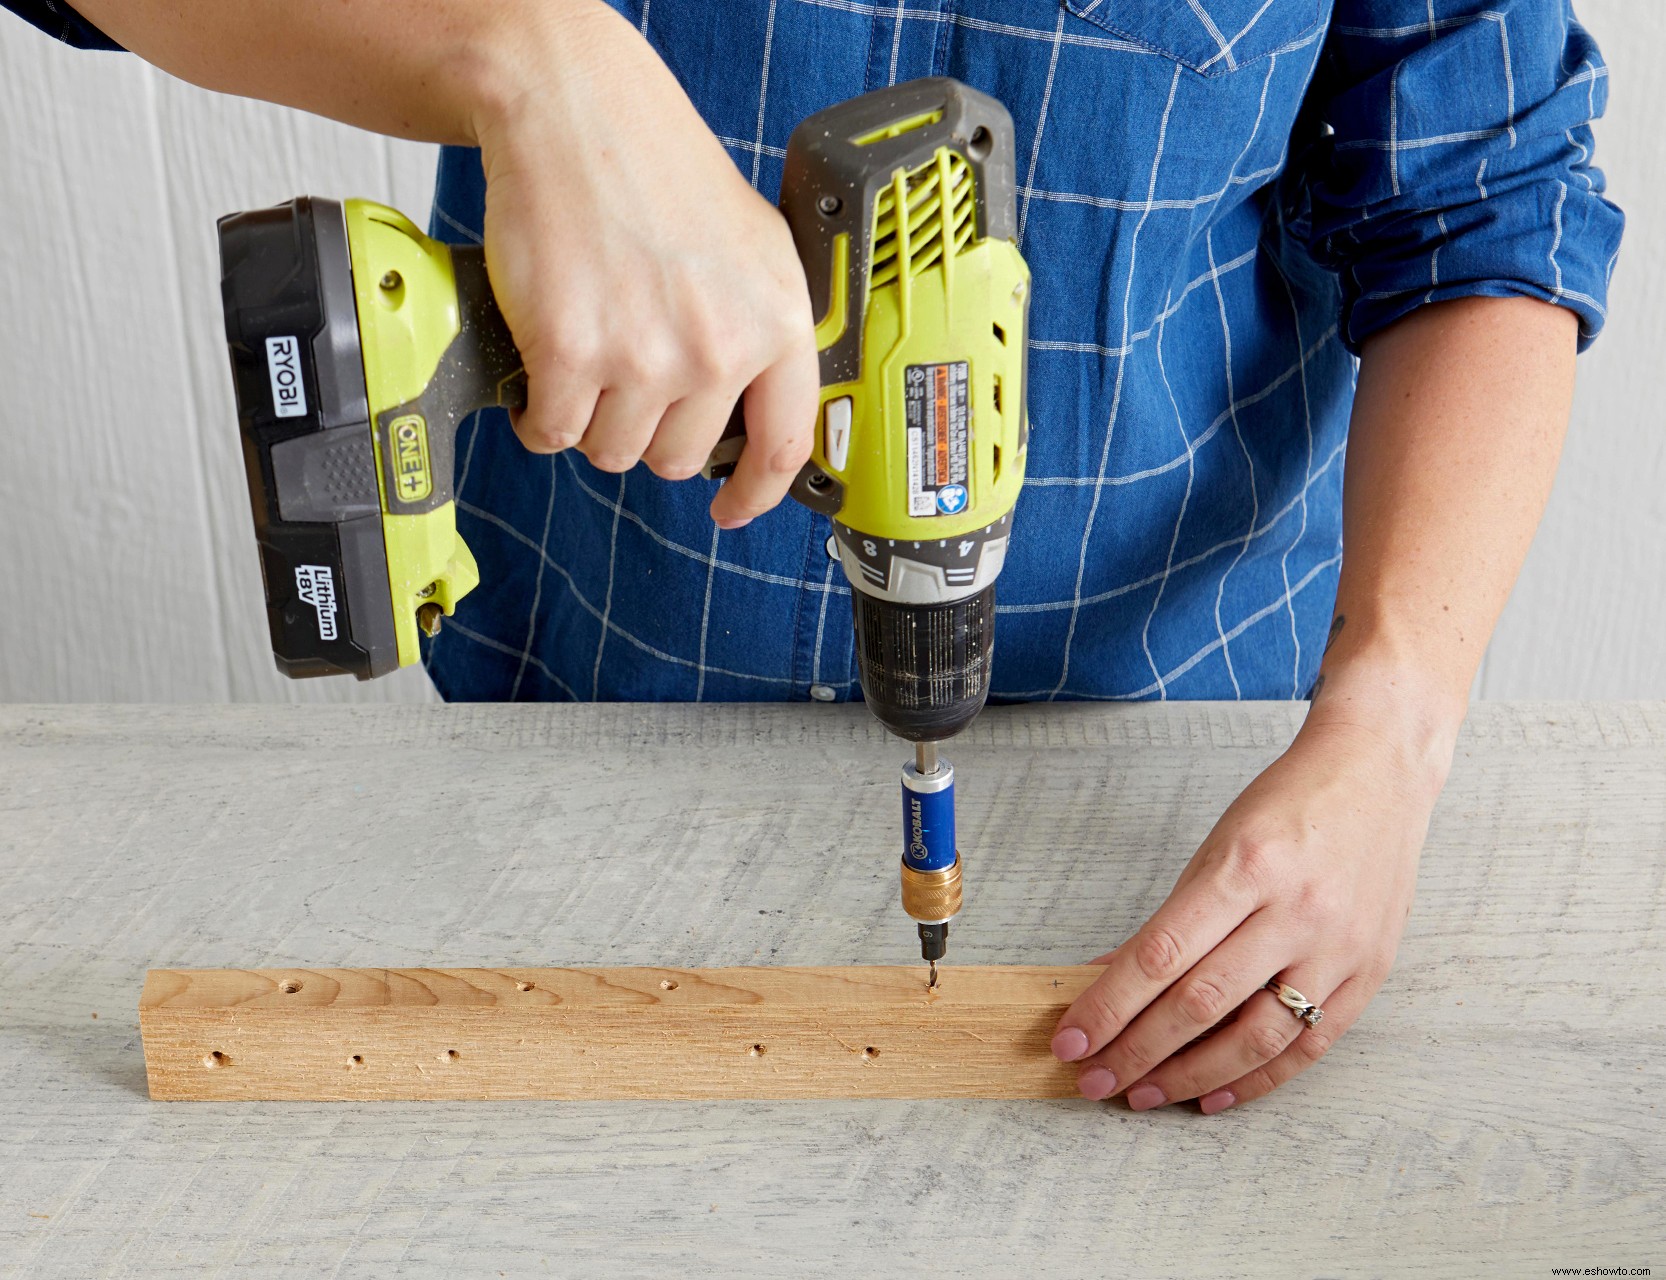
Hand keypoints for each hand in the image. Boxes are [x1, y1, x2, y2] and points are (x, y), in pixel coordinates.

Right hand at [472, 3, 818, 525]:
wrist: (577, 113)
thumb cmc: (657, 172)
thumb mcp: (754, 248)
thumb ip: (764, 332)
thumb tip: (762, 414)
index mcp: (777, 322)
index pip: (782, 446)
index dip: (754, 494)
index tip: (731, 509)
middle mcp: (720, 347)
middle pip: (680, 459)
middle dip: (647, 431)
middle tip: (627, 373)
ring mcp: (646, 356)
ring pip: (613, 451)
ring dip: (592, 420)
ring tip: (588, 354)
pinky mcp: (573, 354)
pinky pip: (553, 433)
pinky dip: (540, 414)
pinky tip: (546, 368)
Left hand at [1050, 686, 1455, 1112]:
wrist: (1379, 776)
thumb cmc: (1288, 805)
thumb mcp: (1216, 847)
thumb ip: (1170, 920)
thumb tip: (1107, 978)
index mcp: (1245, 867)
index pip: (1160, 955)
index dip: (1108, 1006)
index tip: (1071, 1040)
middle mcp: (1295, 910)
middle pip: (1201, 1002)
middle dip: (1137, 1051)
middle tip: (1093, 1078)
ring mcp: (1338, 947)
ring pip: (1254, 1037)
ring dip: (1189, 1077)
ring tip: (1142, 1094)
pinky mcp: (1369, 973)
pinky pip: (1307, 1045)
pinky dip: (1256, 1079)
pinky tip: (1212, 1095)